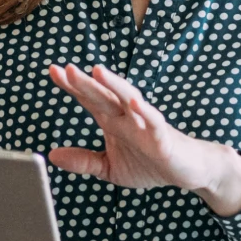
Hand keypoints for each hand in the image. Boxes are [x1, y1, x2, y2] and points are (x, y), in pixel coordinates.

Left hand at [46, 63, 240, 216]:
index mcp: (113, 121)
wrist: (187, 171)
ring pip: (128, 99)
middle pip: (104, 95)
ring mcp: (145, 124)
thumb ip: (84, 160)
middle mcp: (127, 117)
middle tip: (67, 69)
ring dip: (114, 85)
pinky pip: (154, 121)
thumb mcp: (110, 167)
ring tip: (97, 71)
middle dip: (86, 82)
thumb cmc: (150, 163)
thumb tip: (52, 155)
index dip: (72, 86)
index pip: (89, 99)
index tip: (53, 71)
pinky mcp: (163, 137)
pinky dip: (145, 112)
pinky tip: (135, 103)